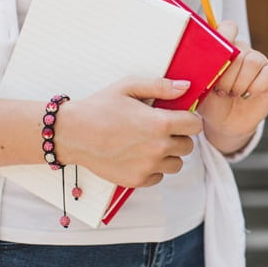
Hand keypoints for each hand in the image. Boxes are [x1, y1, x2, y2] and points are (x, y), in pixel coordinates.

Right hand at [57, 77, 203, 187]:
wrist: (72, 133)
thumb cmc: (99, 107)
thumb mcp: (128, 87)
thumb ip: (160, 86)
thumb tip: (186, 87)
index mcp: (159, 123)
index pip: (194, 125)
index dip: (188, 119)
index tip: (178, 117)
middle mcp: (158, 148)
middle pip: (188, 146)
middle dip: (179, 136)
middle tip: (160, 129)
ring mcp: (148, 167)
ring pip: (177, 164)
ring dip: (169, 154)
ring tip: (150, 143)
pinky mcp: (137, 180)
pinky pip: (159, 177)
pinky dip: (153, 168)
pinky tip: (139, 155)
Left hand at [197, 20, 267, 153]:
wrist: (225, 123)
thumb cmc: (211, 102)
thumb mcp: (198, 86)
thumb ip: (197, 71)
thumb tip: (191, 61)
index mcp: (224, 47)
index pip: (228, 28)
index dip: (223, 36)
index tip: (214, 54)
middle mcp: (242, 50)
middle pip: (238, 49)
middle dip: (227, 74)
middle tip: (220, 90)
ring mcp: (258, 61)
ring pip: (252, 61)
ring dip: (239, 82)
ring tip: (232, 93)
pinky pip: (267, 74)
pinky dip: (255, 87)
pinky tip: (246, 95)